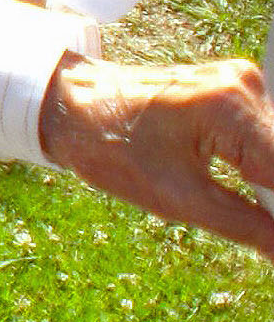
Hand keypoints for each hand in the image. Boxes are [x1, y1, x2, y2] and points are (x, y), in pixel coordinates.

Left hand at [39, 52, 273, 258]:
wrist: (67, 103)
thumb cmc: (108, 147)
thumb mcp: (179, 198)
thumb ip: (246, 226)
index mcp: (231, 108)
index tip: (272, 240)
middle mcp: (244, 84)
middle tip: (264, 236)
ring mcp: (240, 81)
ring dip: (271, 185)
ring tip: (255, 216)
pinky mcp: (232, 88)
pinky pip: (265, 134)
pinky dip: (263, 166)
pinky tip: (251, 193)